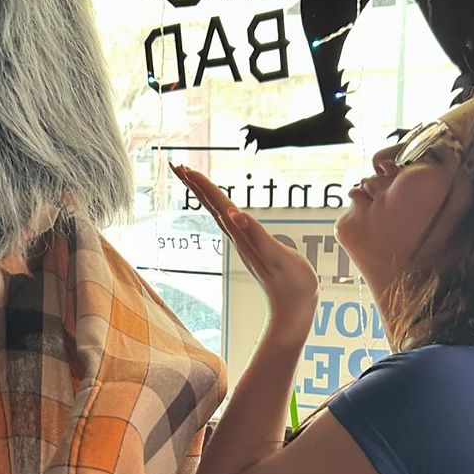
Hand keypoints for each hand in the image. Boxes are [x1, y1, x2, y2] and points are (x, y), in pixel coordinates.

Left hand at [171, 165, 318, 334]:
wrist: (295, 307)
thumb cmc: (293, 283)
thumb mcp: (277, 256)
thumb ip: (256, 234)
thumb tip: (232, 214)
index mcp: (243, 235)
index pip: (219, 205)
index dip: (203, 186)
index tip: (186, 169)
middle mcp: (239, 237)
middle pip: (213, 206)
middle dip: (196, 185)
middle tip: (178, 166)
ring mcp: (244, 242)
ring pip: (220, 213)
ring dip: (205, 194)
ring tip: (191, 178)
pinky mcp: (252, 246)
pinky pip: (232, 222)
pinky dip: (222, 208)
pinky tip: (220, 204)